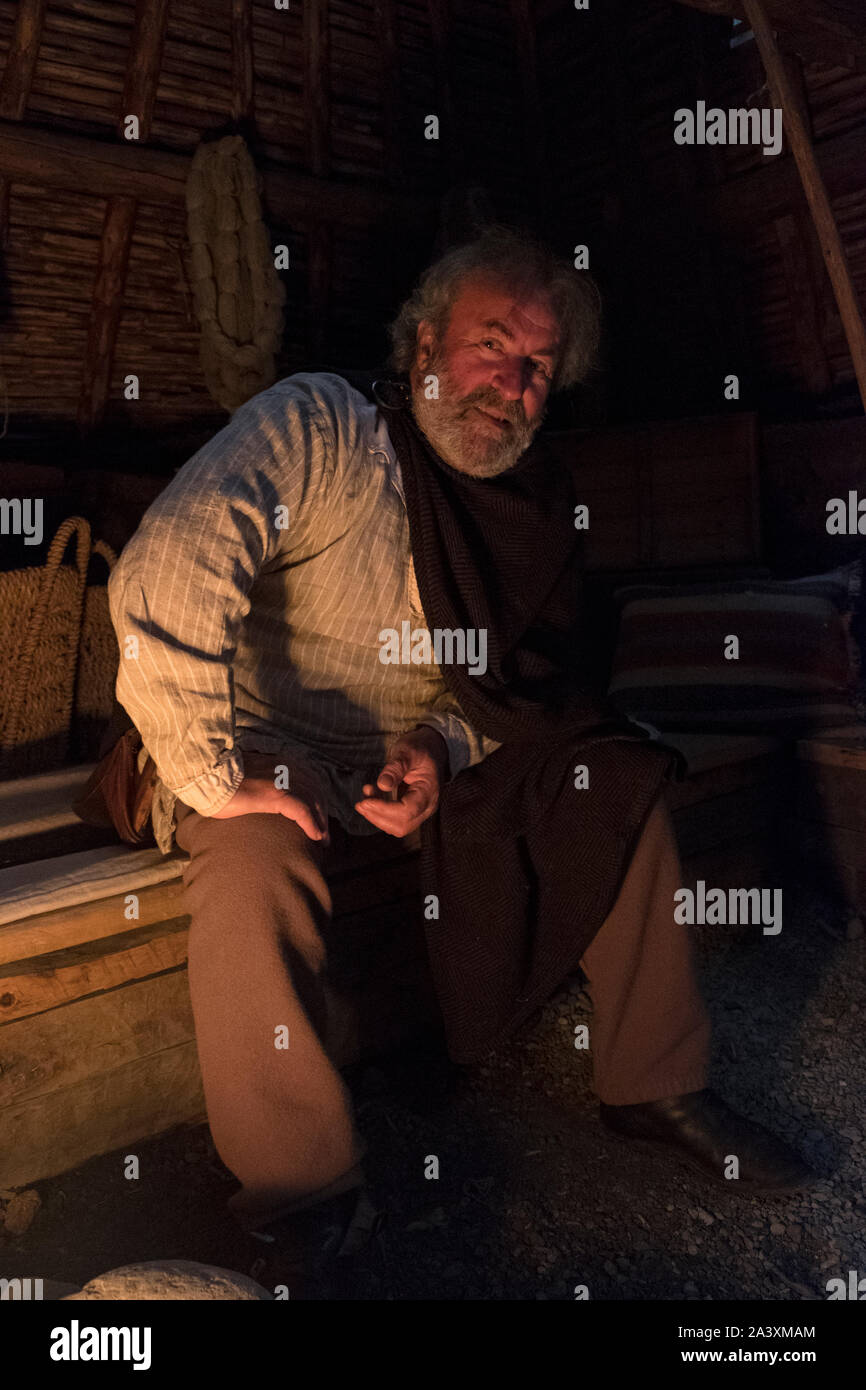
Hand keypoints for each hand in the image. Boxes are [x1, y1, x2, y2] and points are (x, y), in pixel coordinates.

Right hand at [209, 752, 329, 842]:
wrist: (206, 777)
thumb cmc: (220, 781)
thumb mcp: (247, 777)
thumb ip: (261, 782)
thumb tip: (262, 795)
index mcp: (281, 762)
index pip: (309, 781)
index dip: (316, 801)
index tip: (319, 817)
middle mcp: (286, 768)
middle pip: (316, 792)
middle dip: (322, 813)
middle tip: (324, 834)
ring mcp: (282, 780)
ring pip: (313, 801)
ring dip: (320, 822)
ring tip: (322, 840)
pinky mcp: (276, 794)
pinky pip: (302, 811)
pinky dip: (311, 824)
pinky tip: (315, 837)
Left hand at [354, 727, 448, 837]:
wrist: (430, 750)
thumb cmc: (419, 750)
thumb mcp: (407, 753)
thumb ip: (395, 768)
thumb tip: (383, 785)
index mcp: (428, 792)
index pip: (407, 811)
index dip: (385, 809)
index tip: (366, 801)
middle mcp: (427, 806)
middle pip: (402, 825)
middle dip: (378, 817)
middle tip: (361, 803)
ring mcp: (420, 811)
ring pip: (397, 827)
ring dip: (376, 816)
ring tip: (364, 798)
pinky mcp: (410, 811)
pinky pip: (394, 821)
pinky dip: (379, 813)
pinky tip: (370, 797)